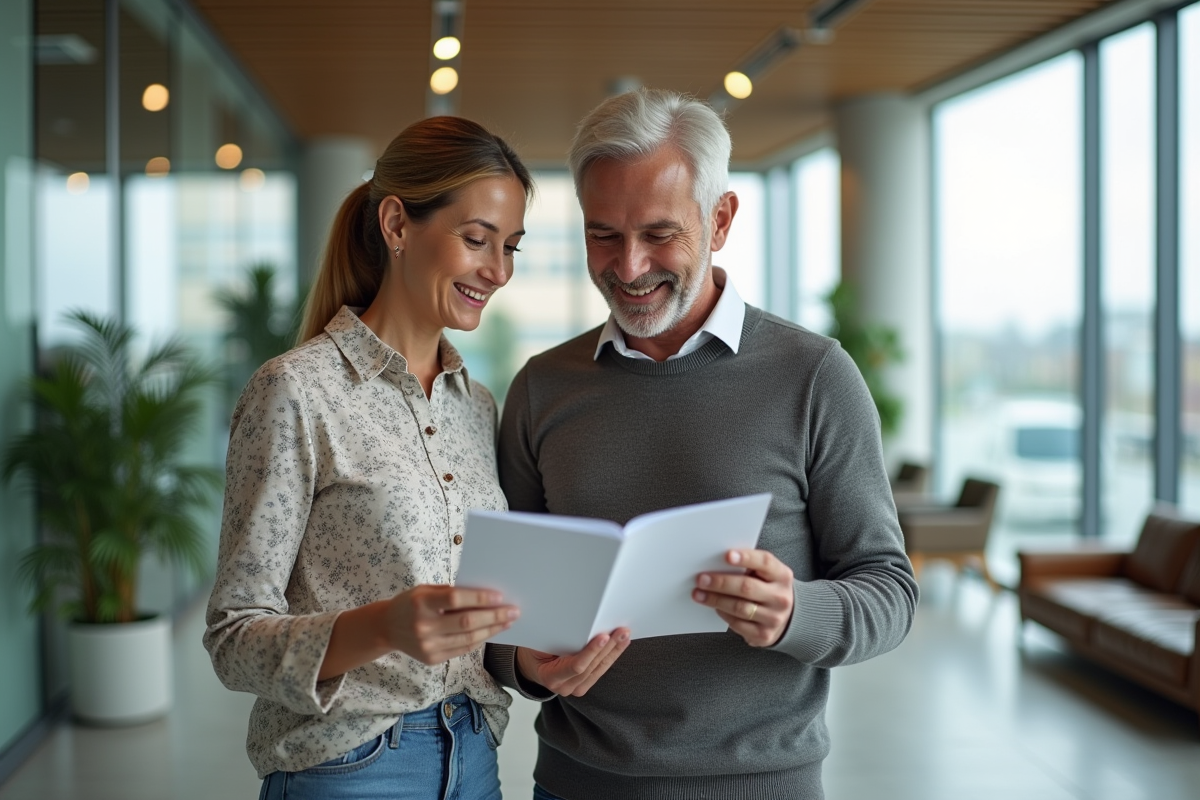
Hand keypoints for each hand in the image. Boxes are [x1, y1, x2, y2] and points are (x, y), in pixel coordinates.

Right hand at [386, 585, 518, 665]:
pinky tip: (491, 632)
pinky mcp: (432, 659)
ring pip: (468, 639)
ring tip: (507, 622)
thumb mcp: (424, 590)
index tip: (500, 596)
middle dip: (494, 616)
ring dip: (492, 630)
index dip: (480, 597)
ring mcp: (428, 646)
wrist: (387, 628)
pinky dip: (479, 640)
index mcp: (421, 603)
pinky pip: (462, 650)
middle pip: (467, 622)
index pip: (456, 599)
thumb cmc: (410, 603)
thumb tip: (485, 596)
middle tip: (514, 611)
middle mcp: (424, 626)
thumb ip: (450, 592)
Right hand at [515, 628, 630, 696]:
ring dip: (614, 651)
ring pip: (600, 668)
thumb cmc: (534, 650)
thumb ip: (555, 638)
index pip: (576, 666)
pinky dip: (612, 655)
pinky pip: (601, 669)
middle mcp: (565, 687)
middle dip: (608, 648)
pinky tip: (621, 644)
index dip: (591, 652)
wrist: (533, 665)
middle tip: (620, 631)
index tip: (603, 637)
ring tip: (625, 635)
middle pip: (592, 667)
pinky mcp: (586, 683)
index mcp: (550, 677)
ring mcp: (577, 688)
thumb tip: (577, 623)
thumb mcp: (538, 642)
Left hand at [693, 549, 793, 646]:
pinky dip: (723, 614)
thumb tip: (718, 562)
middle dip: (721, 582)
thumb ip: (750, 567)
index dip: (746, 558)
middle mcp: (780, 597)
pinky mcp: (763, 635)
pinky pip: (738, 624)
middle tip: (702, 579)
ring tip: (699, 594)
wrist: (788, 618)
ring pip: (740, 607)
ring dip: (716, 600)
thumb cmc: (770, 589)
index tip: (727, 555)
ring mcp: (773, 618)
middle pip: (747, 587)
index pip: (765, 562)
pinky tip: (714, 607)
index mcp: (782, 576)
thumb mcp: (767, 574)